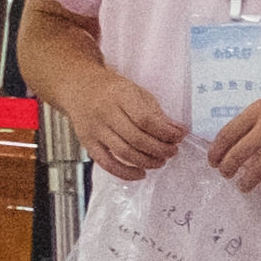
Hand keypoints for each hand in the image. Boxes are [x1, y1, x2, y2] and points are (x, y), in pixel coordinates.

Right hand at [67, 61, 188, 182]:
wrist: (80, 88)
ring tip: (161, 161)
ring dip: (147, 161)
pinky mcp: (88, 143)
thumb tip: (178, 131)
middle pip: (137, 139)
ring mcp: (95, 130)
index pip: (146, 119)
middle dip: (160, 149)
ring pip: (124, 152)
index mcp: (120, 96)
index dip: (165, 132)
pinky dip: (126, 172)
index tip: (180, 136)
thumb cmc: (113, 90)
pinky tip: (141, 173)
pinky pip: (107, 163)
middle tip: (172, 151)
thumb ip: (156, 113)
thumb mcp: (137, 92)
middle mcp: (105, 113)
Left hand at [205, 68, 260, 197]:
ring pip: (258, 170)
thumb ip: (256, 120)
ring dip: (247, 182)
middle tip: (227, 175)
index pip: (227, 135)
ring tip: (245, 187)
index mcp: (259, 110)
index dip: (216, 152)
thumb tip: (239, 145)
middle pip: (238, 155)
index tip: (213, 162)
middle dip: (228, 170)